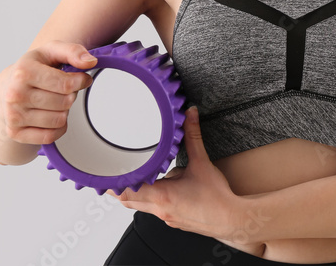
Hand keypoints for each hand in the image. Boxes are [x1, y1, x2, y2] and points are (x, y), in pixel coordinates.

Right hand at [0, 41, 96, 144]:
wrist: (6, 88)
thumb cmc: (33, 68)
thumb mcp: (51, 51)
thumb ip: (73, 51)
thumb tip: (91, 62)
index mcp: (24, 72)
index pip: (66, 84)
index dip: (81, 81)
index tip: (82, 78)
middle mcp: (15, 95)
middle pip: (65, 102)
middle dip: (70, 95)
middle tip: (61, 90)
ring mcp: (13, 116)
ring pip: (59, 120)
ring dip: (64, 111)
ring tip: (53, 101)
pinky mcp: (15, 133)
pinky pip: (50, 136)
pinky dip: (57, 128)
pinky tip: (50, 115)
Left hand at [107, 107, 250, 244]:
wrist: (231, 220)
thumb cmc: (217, 199)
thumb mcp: (202, 163)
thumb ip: (193, 137)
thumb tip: (190, 116)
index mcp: (161, 196)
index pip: (126, 190)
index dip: (112, 182)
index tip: (104, 173)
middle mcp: (160, 209)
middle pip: (128, 200)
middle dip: (118, 187)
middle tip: (111, 173)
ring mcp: (165, 217)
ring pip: (140, 206)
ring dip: (134, 193)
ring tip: (134, 178)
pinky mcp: (173, 219)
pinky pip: (154, 210)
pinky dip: (150, 199)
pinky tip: (160, 188)